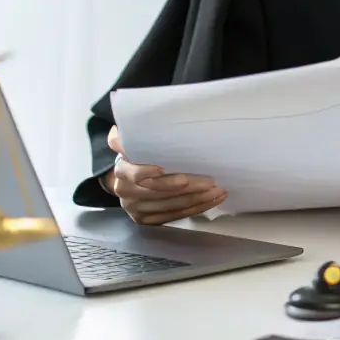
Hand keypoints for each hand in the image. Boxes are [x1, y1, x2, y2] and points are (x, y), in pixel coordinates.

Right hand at [103, 126, 225, 225]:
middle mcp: (125, 192)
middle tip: (210, 181)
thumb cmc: (139, 154)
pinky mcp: (146, 220)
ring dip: (197, 199)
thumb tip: (138, 120)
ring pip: (170, 206)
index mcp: (121, 170)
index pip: (135, 175)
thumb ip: (134, 133)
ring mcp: (135, 208)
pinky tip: (213, 200)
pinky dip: (196, 209)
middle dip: (187, 187)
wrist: (128, 178)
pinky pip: (175, 216)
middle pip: (158, 192)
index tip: (165, 169)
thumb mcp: (134, 140)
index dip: (149, 173)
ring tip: (218, 190)